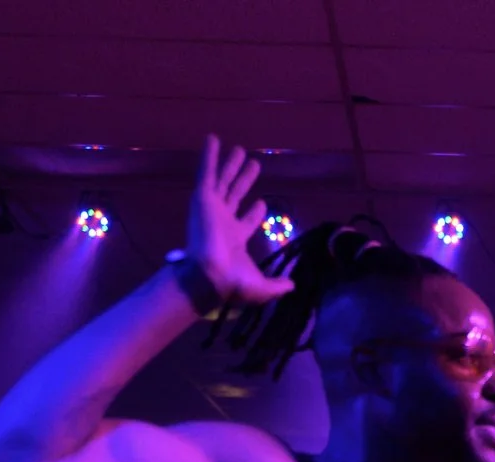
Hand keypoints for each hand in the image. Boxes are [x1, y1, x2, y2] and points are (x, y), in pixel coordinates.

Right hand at [186, 136, 294, 307]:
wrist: (211, 276)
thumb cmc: (234, 283)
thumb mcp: (262, 288)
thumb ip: (277, 286)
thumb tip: (292, 286)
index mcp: (236, 238)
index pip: (247, 220)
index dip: (256, 212)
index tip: (262, 203)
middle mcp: (223, 221)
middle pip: (236, 194)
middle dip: (244, 180)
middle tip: (254, 164)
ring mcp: (212, 208)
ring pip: (223, 181)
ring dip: (230, 164)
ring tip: (239, 149)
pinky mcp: (202, 198)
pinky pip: (206, 172)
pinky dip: (208, 156)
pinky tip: (213, 139)